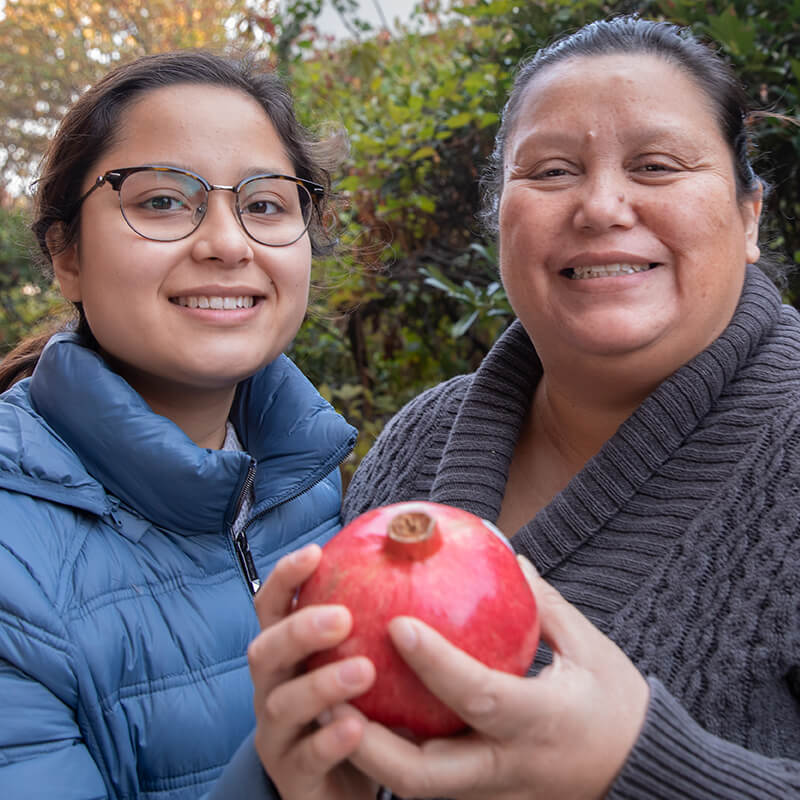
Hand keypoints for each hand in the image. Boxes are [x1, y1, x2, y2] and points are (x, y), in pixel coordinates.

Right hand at [248, 544, 378, 799]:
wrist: (340, 787)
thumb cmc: (357, 710)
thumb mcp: (361, 662)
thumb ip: (376, 623)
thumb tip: (420, 560)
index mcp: (287, 654)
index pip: (271, 607)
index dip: (285, 578)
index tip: (316, 553)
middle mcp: (274, 687)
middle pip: (265, 651)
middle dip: (299, 630)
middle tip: (343, 617)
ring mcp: (277, 733)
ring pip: (282, 704)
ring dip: (320, 684)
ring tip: (364, 671)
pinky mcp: (292, 776)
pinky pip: (305, 758)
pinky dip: (329, 740)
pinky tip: (357, 727)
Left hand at [343, 556, 649, 799]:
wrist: (642, 772)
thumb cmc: (617, 703)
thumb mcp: (588, 646)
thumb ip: (542, 604)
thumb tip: (507, 556)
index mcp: (540, 722)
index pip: (479, 696)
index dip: (436, 662)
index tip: (396, 623)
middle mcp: (509, 766)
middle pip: (424, 775)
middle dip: (369, 743)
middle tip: (331, 691)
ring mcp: (495, 792)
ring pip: (418, 788)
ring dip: (369, 753)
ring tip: (332, 704)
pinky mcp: (486, 798)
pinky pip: (431, 780)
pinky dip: (395, 752)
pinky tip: (369, 713)